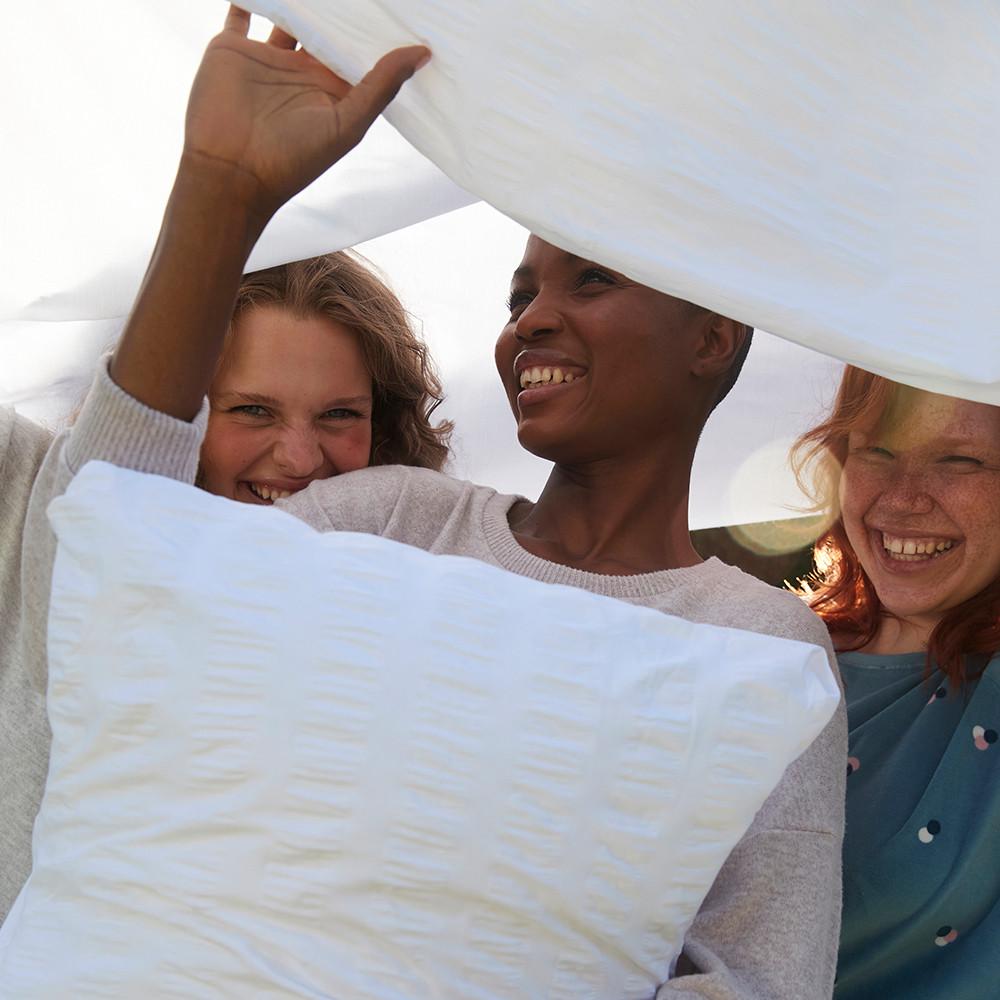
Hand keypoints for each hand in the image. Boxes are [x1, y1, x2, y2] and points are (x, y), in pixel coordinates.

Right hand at [183, 5, 428, 223]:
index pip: (358, 54)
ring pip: (289, 16)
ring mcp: (268, 59)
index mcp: (331, 91)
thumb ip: (381, 86)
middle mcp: (302, 73)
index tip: (401, 10)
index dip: (375, 33)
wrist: (231, 172)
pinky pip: (242, 10)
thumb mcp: (347, 125)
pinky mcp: (233, 49)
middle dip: (343, 9)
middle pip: (327, 30)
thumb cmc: (294, 159)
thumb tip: (422, 54)